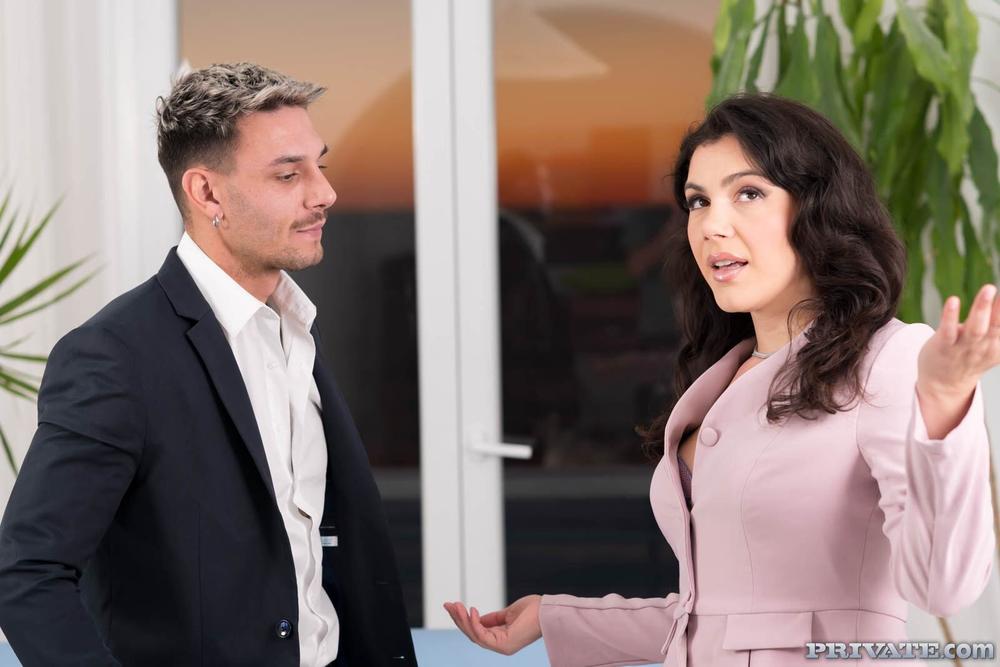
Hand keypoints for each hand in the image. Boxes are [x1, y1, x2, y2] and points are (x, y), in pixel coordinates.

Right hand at [443, 595, 541, 654]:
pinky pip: (483, 636)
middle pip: (472, 634)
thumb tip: (476, 617)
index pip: (476, 631)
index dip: (463, 619)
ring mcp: (502, 647)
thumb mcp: (507, 613)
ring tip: (457, 605)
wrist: (548, 610)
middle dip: (458, 619)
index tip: (453, 605)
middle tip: (449, 604)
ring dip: (463, 620)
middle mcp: (500, 645)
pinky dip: (475, 624)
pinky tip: (471, 610)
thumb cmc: (533, 610)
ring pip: (474, 636)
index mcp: (501, 638)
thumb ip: (492, 618)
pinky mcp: (504, 646)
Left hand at [916, 284, 999, 437]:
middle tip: (998, 289)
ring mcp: (962, 348)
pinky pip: (947, 330)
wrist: (943, 385)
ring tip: (989, 289)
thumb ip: (998, 330)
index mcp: (996, 346)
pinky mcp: (942, 346)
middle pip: (995, 325)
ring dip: (982, 308)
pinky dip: (950, 316)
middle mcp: (982, 347)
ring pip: (975, 328)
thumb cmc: (967, 358)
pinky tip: (953, 300)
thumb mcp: (990, 347)